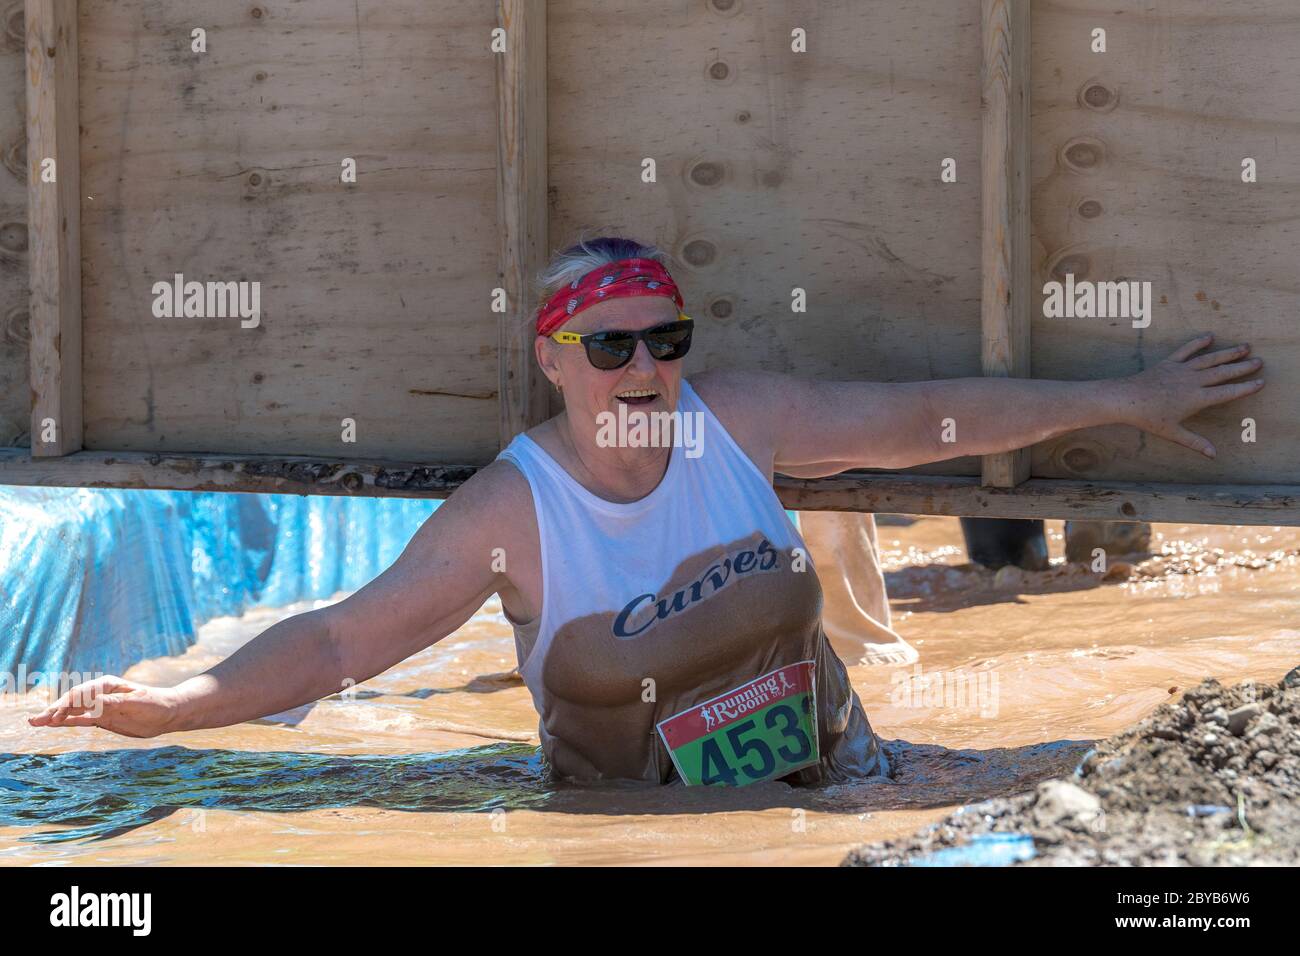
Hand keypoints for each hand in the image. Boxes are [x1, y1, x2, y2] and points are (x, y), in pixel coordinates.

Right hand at [27, 675, 184, 738]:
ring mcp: (99, 707)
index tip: (56, 715)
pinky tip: (52, 724)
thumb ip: (113, 704)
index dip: (67, 704)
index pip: (82, 694)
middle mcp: (100, 694)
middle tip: (36, 720)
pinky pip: (80, 720)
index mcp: (108, 686)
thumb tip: (91, 704)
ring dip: (55, 716)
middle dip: (54, 710)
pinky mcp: (102, 718)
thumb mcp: (136, 703)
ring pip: (73, 711)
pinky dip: (66, 722)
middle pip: (72, 702)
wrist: (169, 713)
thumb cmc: (156, 704)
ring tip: (35, 721)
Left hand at [1115, 334, 1263, 457]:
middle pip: (1223, 373)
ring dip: (1228, 353)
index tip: (1261, 382)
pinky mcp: (1169, 363)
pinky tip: (1209, 336)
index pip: (1227, 392)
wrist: (1125, 399)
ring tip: (1245, 347)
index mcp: (1197, 398)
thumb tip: (1213, 455)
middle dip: (1242, 367)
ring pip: (1210, 359)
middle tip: (1259, 361)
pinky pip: (1186, 350)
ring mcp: (1181, 369)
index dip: (1245, 388)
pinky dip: (1198, 342)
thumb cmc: (1148, 418)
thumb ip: (1195, 442)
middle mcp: (1193, 381)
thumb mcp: (1173, 433)